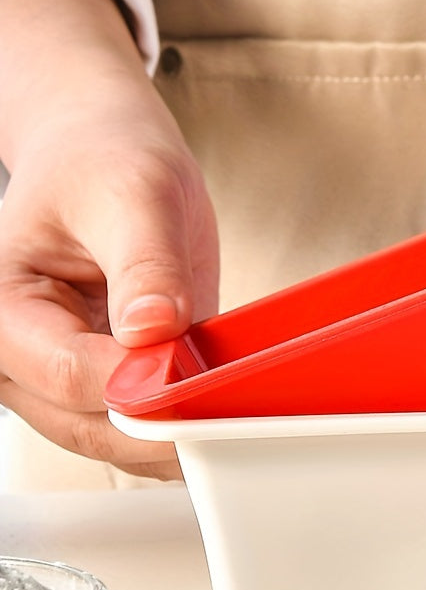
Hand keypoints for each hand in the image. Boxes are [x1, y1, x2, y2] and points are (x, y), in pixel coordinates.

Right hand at [0, 0, 217, 477]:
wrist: (104, 151)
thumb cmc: (105, 161)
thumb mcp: (134, 194)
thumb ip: (146, 263)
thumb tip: (154, 329)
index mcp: (0, 307)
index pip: (72, 374)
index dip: (143, 385)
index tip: (205, 382)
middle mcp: (17, 355)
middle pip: (91, 424)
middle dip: (164, 427)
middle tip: (238, 416)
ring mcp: (58, 376)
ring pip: (118, 438)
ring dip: (178, 433)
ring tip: (239, 413)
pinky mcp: (104, 379)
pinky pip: (144, 419)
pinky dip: (184, 419)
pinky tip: (228, 408)